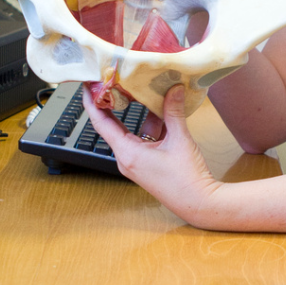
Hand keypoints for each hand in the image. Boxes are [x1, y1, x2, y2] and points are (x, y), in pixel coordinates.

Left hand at [81, 84, 220, 225]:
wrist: (198, 203)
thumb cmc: (186, 178)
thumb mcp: (180, 140)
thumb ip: (174, 112)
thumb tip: (175, 88)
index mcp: (127, 153)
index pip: (101, 123)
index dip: (92, 102)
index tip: (87, 84)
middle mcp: (126, 158)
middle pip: (112, 125)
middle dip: (112, 103)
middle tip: (111, 80)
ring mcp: (136, 162)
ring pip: (130, 131)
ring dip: (137, 112)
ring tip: (139, 88)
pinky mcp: (146, 164)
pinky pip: (142, 139)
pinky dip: (149, 125)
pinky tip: (160, 109)